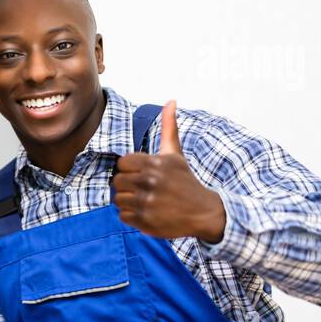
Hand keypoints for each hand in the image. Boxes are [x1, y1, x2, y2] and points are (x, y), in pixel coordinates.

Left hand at [111, 100, 225, 242]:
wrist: (203, 212)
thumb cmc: (185, 181)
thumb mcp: (175, 154)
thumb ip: (169, 128)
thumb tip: (171, 100)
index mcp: (154, 163)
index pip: (122, 163)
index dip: (130, 170)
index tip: (144, 174)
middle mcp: (149, 181)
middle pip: (117, 181)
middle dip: (128, 186)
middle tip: (145, 190)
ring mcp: (146, 202)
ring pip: (118, 199)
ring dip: (129, 202)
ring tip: (146, 201)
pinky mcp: (144, 220)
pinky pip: (122, 216)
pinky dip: (132, 216)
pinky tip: (147, 213)